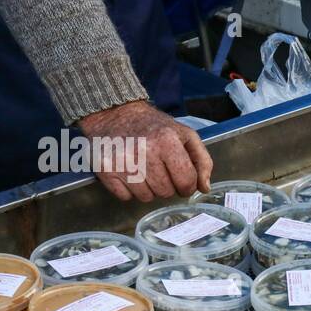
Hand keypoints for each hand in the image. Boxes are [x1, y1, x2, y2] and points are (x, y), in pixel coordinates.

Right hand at [78, 100, 212, 201]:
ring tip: (144, 169)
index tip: (182, 180)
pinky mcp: (106, 169)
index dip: (187, 186)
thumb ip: (201, 160)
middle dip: (167, 186)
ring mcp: (123, 162)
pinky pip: (125, 197)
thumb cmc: (153, 126)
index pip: (186, 181)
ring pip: (146, 197)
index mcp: (167, 140)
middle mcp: (144, 151)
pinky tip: (129, 172)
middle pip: (166, 192)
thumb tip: (204, 188)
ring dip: (148, 188)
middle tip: (160, 170)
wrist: (114, 113)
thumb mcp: (184, 134)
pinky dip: (129, 189)